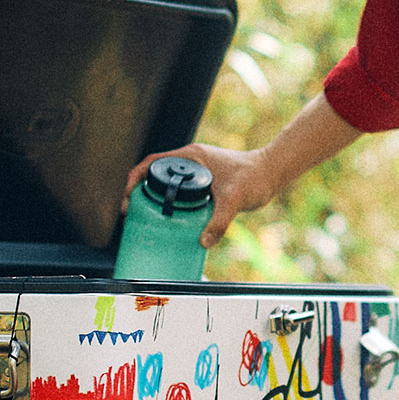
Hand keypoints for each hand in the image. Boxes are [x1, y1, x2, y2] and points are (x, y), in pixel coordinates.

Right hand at [125, 143, 276, 247]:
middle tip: (132, 211)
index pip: (152, 162)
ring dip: (154, 194)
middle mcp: (192, 160)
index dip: (135, 178)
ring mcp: (197, 169)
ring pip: (166, 180)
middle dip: (139, 190)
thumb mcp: (234, 200)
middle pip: (155, 172)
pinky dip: (169, 198)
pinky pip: (179, 187)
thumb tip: (203, 242)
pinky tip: (169, 216)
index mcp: (192, 157)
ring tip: (144, 215)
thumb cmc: (254, 177)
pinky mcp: (204, 179)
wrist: (271, 172)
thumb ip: (219, 222)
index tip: (127, 196)